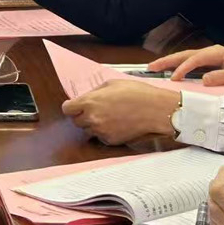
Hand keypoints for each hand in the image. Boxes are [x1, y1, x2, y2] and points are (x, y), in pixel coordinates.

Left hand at [61, 79, 179, 144]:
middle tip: (95, 109)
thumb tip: (86, 97)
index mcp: (90, 102)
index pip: (67, 109)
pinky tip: (116, 123)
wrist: (156, 109)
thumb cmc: (136, 93)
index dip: (71, 107)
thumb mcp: (111, 84)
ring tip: (109, 115)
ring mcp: (102, 131)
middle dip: (82, 115)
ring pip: (89, 130)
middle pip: (76, 121)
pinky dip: (105, 132)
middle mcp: (93, 118)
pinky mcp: (112, 141)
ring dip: (94, 124)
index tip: (75, 106)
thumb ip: (94, 92)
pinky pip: (101, 137)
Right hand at [150, 45, 223, 94]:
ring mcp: (211, 58)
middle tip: (150, 68)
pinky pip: (192, 64)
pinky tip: (173, 73)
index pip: (194, 60)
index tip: (173, 79)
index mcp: (217, 53)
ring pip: (186, 58)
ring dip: (171, 63)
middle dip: (167, 61)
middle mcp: (211, 53)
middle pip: (184, 55)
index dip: (182, 68)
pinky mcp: (212, 64)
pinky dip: (180, 67)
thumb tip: (203, 80)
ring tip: (156, 69)